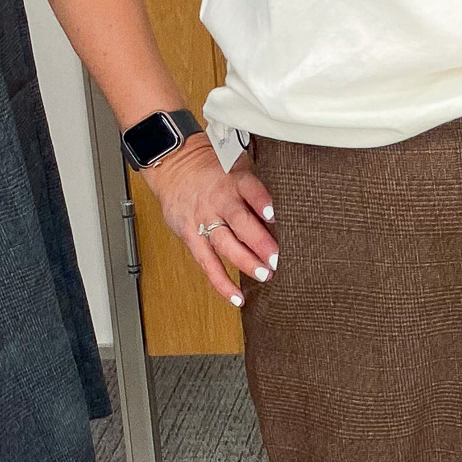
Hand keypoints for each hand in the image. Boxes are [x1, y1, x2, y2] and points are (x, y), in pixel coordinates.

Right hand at [145, 137, 277, 306]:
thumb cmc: (214, 169)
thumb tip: (286, 211)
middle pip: (239, 222)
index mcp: (234, 181)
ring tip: (264, 275)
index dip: (262, 202)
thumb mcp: (237, 167)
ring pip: (225, 244)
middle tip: (277, 258)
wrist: (175, 165)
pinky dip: (222, 282)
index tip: (274, 216)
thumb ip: (257, 190)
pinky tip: (237, 297)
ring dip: (245, 262)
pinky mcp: (191, 236)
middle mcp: (218, 201)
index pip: (250, 189)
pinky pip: (207, 263)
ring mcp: (203, 220)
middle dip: (259, 242)